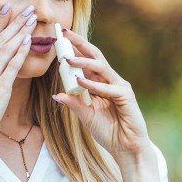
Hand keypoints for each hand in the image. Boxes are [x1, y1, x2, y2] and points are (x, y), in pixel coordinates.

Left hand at [52, 28, 150, 158]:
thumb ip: (74, 104)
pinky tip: (80, 82)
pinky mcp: (126, 96)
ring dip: (83, 62)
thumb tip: (55, 95)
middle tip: (65, 33)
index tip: (60, 38)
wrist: (126, 147)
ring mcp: (119, 87)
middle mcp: (110, 81)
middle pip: (95, 56)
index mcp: (100, 83)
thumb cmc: (109, 132)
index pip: (86, 61)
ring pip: (100, 68)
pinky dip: (93, 85)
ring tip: (67, 58)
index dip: (74, 49)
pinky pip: (107, 88)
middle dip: (80, 44)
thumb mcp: (86, 116)